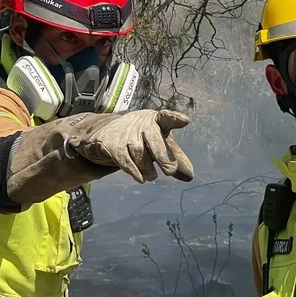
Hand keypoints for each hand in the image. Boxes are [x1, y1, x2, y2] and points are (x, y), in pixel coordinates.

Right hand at [71, 109, 193, 182]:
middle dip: (163, 156)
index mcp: (156, 121)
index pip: (166, 117)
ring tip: (152, 176)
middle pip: (154, 139)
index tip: (185, 120)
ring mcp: (125, 132)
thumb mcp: (160, 143)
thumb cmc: (142, 137)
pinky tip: (140, 178)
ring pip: (139, 152)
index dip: (175, 119)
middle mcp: (141, 124)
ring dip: (148, 168)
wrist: (106, 133)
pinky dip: (134, 171)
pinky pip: (124, 159)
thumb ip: (175, 158)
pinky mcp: (111, 143)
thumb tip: (190, 177)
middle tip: (170, 171)